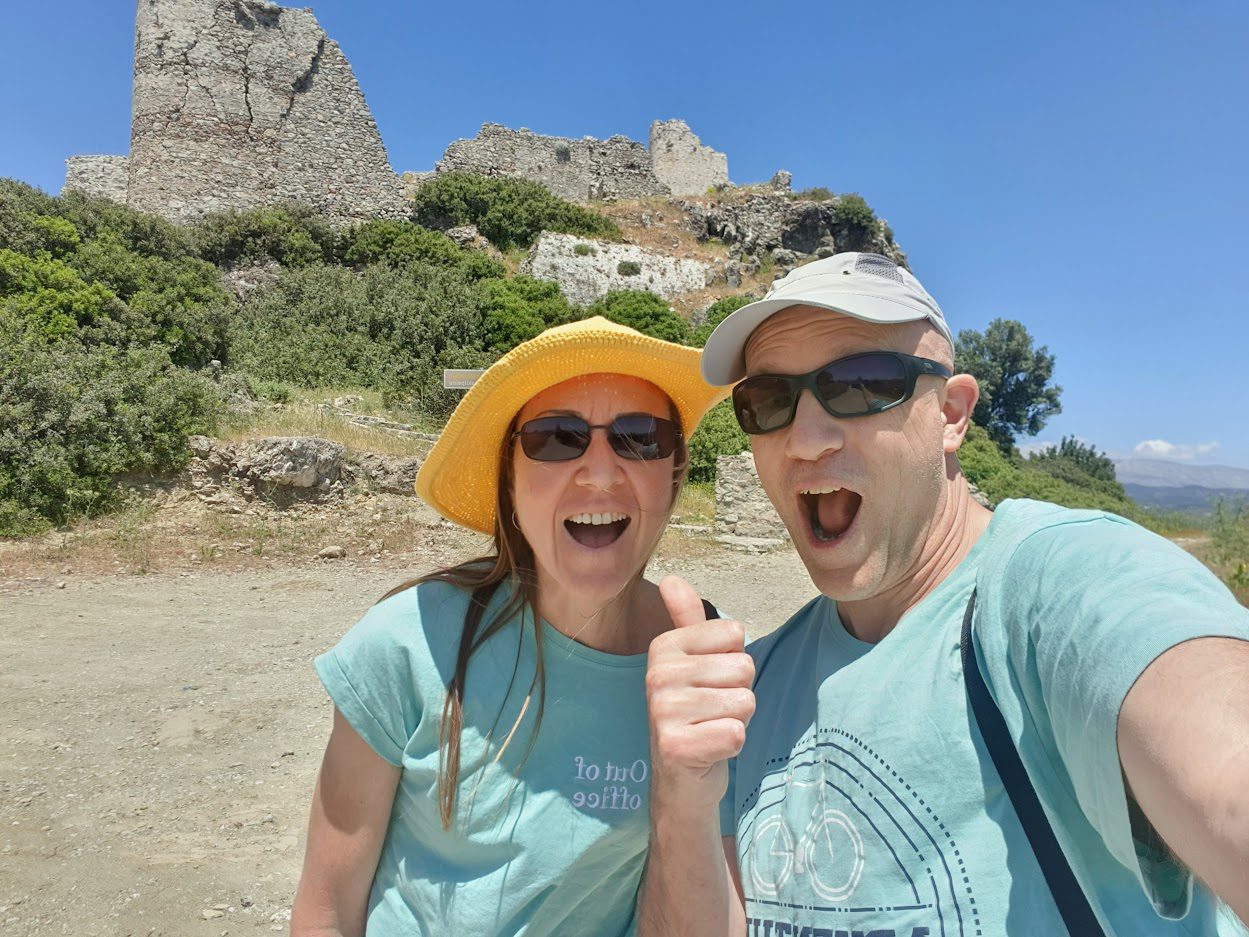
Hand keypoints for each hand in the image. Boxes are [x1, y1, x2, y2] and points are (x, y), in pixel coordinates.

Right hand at [647, 575, 755, 814]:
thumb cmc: (696, 712)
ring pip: (744, 702)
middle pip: (744, 668)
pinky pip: (735, 733)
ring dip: (736, 720)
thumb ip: (687, 619)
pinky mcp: (675, 747)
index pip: (735, 634)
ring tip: (710, 728)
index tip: (711, 682)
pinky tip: (709, 750)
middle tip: (712, 711)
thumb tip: (671, 579)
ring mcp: (662, 712)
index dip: (734, 662)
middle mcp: (657, 675)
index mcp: (663, 647)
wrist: (681, 778)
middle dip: (739, 694)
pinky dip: (731, 745)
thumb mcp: (693, 662)